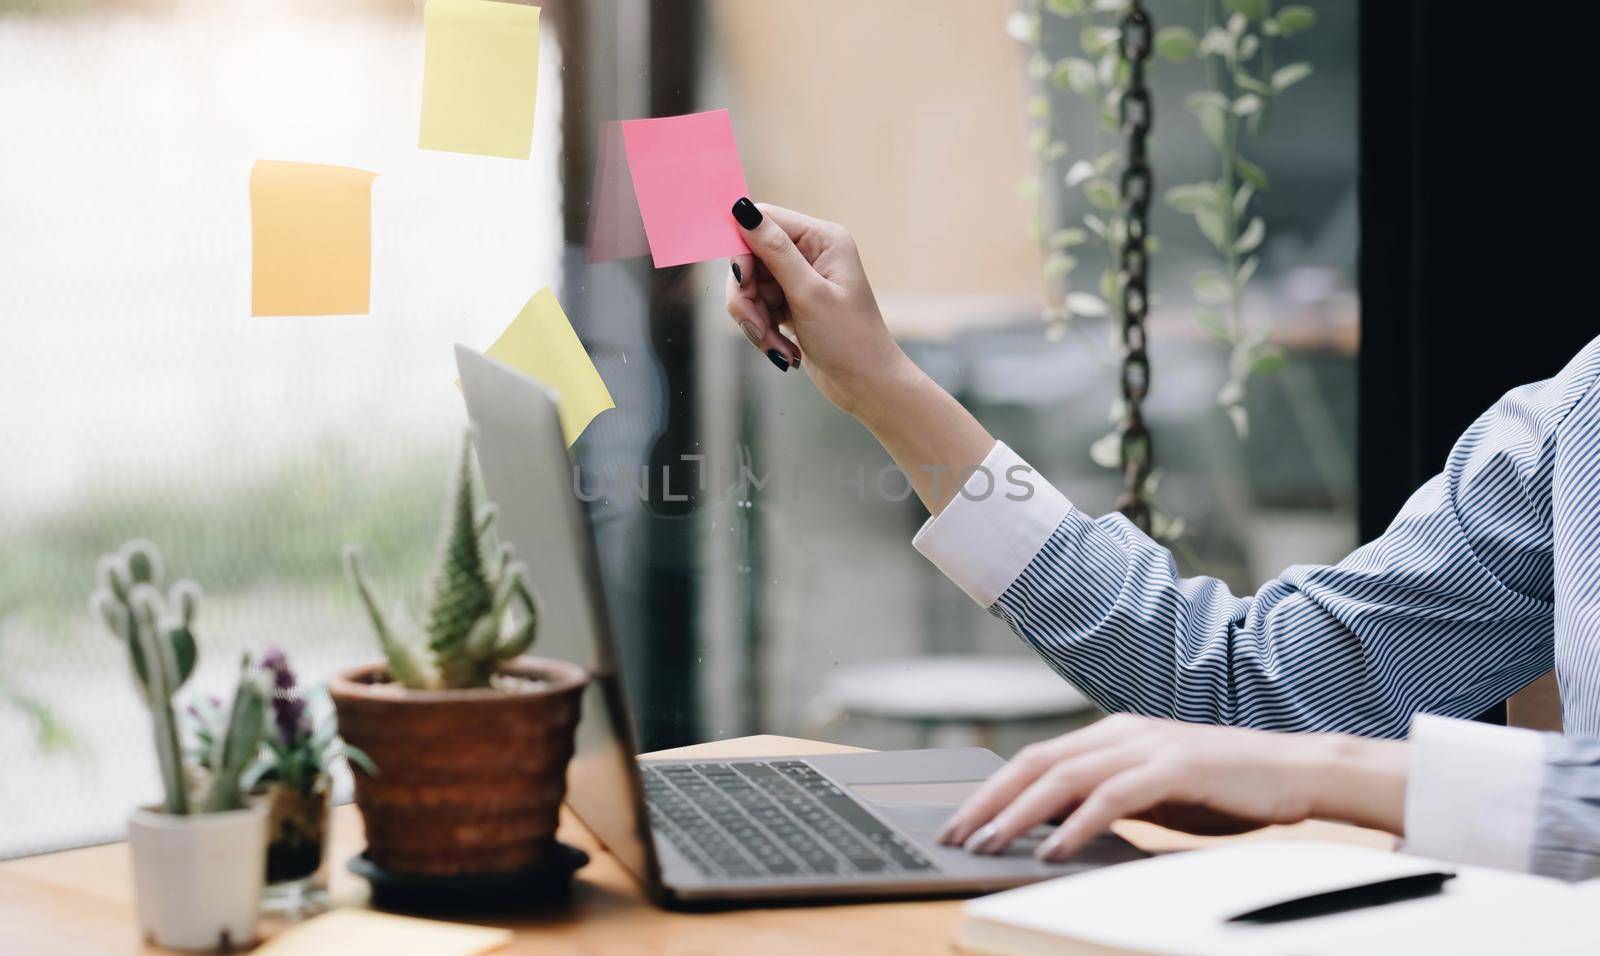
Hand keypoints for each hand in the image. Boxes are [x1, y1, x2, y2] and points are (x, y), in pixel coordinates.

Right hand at [724, 198, 911, 418]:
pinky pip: (758, 307)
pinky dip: (763, 331)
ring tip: (776, 347)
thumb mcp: (808, 294)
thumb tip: (742, 209)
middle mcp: (811, 252)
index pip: (765, 221)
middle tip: (757, 327)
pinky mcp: (792, 303)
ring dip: (755, 321)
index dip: (743, 248)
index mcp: (822, 238)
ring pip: (750, 288)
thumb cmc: (849, 340)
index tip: (741, 281)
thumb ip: (774, 251)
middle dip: (747, 297)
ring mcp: (800, 279)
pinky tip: (784, 351)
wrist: (867, 386)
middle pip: (750, 258)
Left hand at [935, 714, 1409, 861]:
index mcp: (1111, 734)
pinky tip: (1054, 848)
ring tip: (990, 843)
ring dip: (1020, 813)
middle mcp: (1121, 732)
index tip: (961, 821)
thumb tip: (1058, 829)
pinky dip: (1078, 823)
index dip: (992, 789)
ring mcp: (1147, 746)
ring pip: (1064, 777)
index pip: (1035, 759)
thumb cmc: (1226, 787)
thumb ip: (1109, 800)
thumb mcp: (1154, 794)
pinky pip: (1113, 796)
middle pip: (1035, 762)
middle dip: (989, 800)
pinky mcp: (1175, 767)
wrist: (1297, 771)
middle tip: (956, 835)